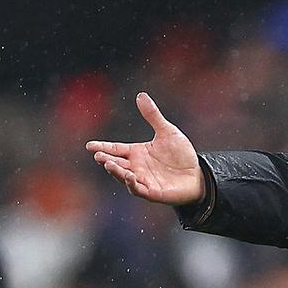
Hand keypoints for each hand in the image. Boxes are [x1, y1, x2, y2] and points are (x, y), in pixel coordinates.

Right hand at [86, 92, 204, 204]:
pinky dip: (132, 184)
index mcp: (137, 153)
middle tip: (98, 156)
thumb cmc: (181, 155)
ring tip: (109, 165)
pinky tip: (129, 177)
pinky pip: (139, 189)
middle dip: (106, 160)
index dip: (103, 147)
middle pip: (116, 163)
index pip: (116, 149)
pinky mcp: (153, 192)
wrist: (197, 174)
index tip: (89, 145)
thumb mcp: (168, 132)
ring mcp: (143, 180)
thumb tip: (141, 95)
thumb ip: (153, 116)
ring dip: (116, 172)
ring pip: (124, 177)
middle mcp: (137, 167)